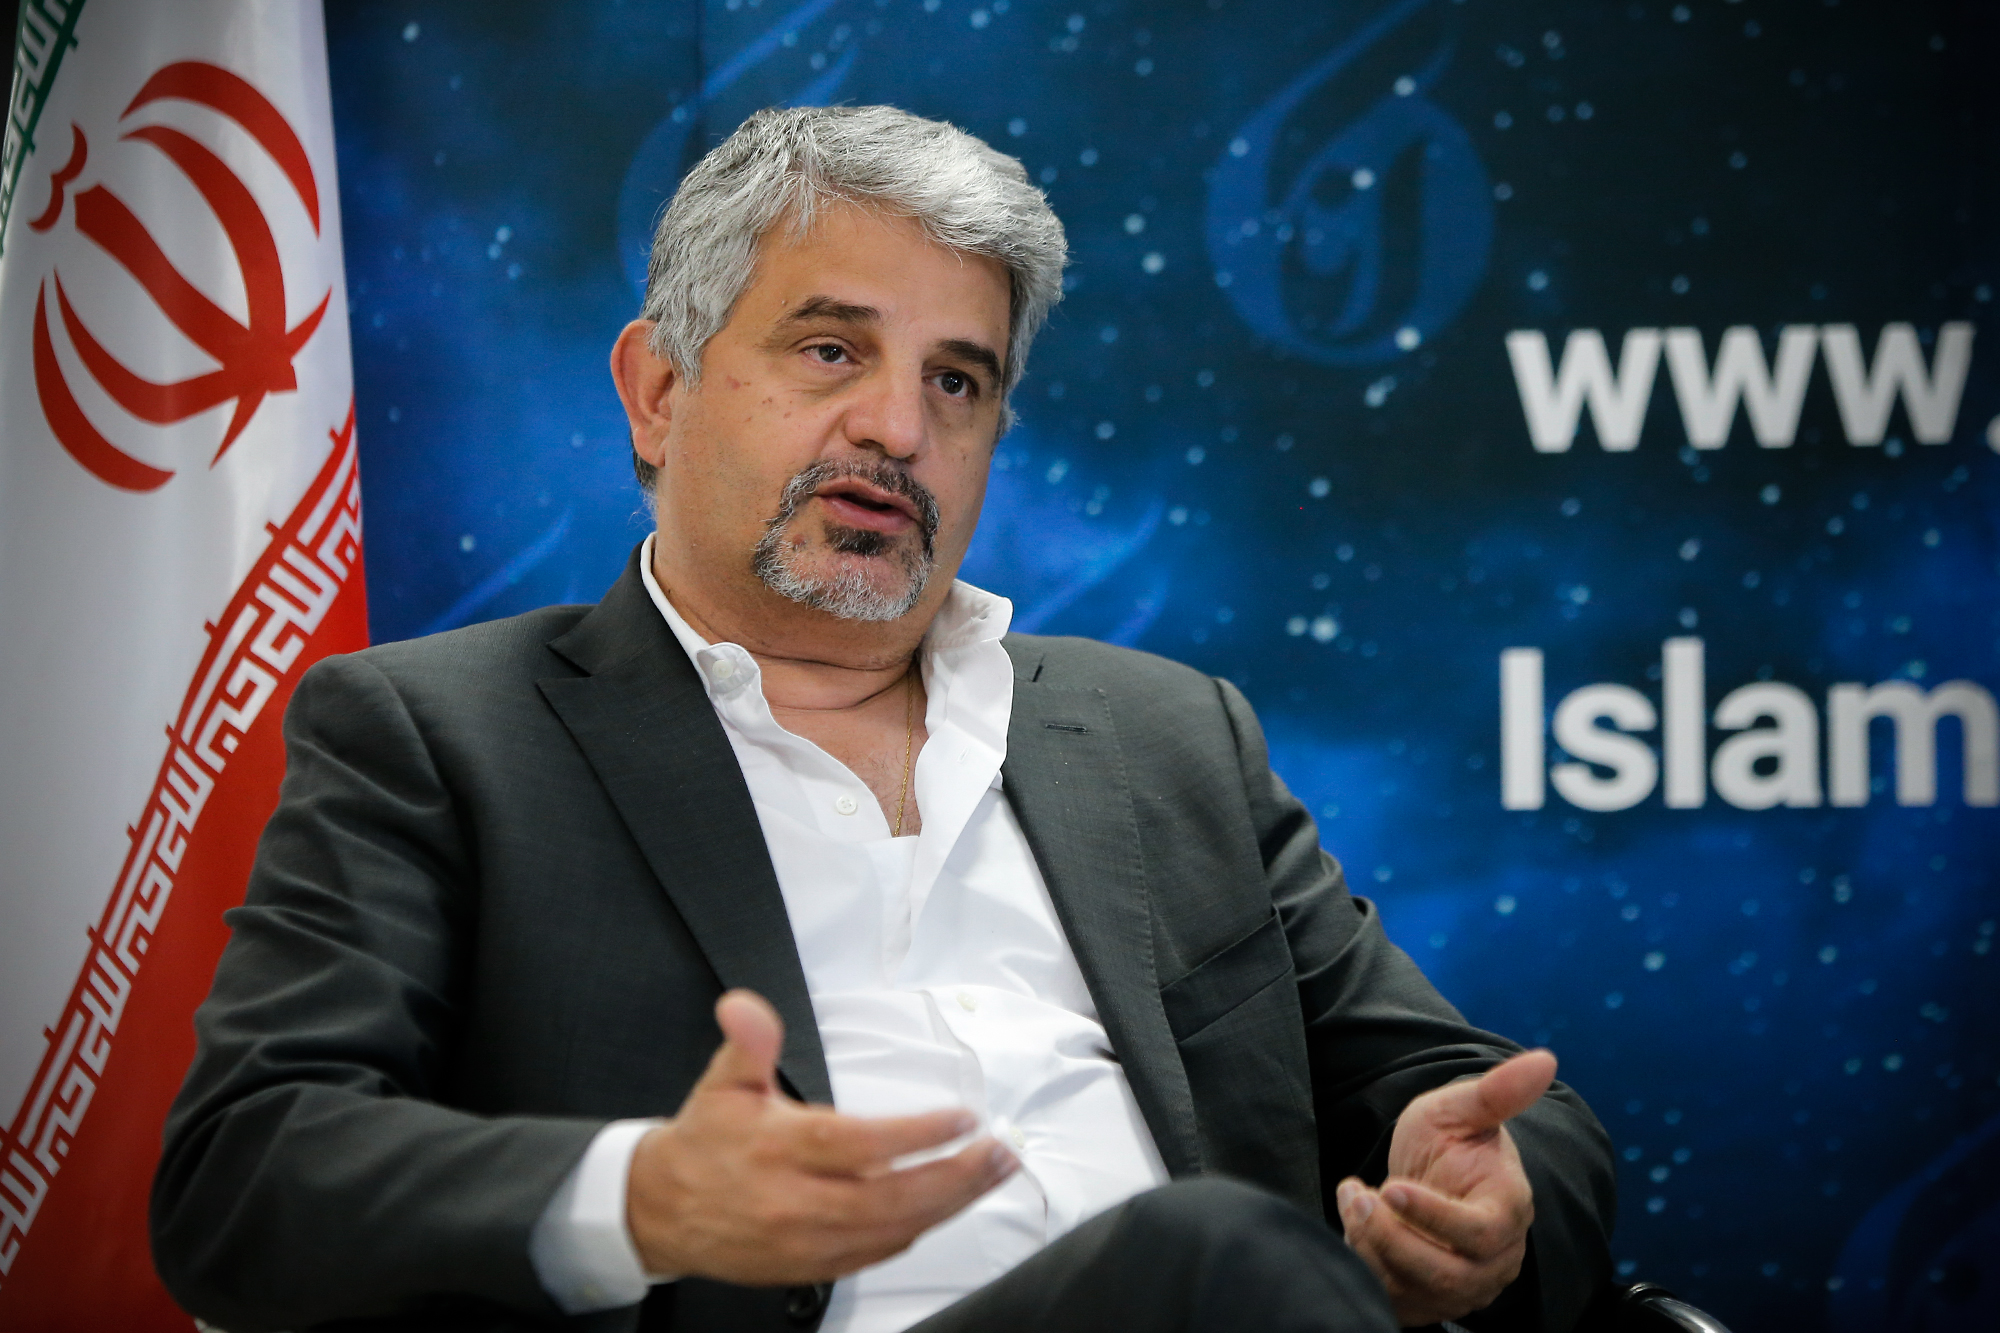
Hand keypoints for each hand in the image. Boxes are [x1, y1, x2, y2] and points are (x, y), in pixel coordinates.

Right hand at [625, 990, 1016, 1284]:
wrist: (663, 1212)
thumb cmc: (704, 1144)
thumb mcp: (724, 1081)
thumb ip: (749, 1041)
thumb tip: (746, 1006)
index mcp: (776, 1149)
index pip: (857, 1145)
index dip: (915, 1135)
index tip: (961, 1119)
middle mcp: (794, 1203)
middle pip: (889, 1200)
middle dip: (955, 1177)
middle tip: (999, 1152)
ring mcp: (805, 1243)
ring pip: (892, 1232)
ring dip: (950, 1204)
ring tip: (990, 1174)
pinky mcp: (811, 1268)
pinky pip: (878, 1254)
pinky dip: (918, 1230)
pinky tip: (946, 1204)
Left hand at [1335, 1049, 1555, 1326]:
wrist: (1428, 1177)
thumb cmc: (1448, 1142)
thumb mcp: (1459, 1109)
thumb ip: (1497, 1091)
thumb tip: (1545, 1058)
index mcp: (1508, 1210)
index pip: (1479, 1232)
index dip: (1432, 1216)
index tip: (1389, 1186)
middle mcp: (1496, 1259)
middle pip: (1448, 1274)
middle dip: (1392, 1238)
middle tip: (1358, 1197)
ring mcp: (1467, 1287)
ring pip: (1419, 1291)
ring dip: (1374, 1248)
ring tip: (1354, 1201)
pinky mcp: (1435, 1303)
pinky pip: (1400, 1302)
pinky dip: (1369, 1268)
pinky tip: (1358, 1227)